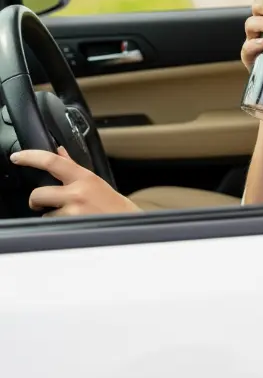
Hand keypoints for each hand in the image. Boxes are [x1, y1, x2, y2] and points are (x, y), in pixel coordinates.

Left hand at [10, 146, 140, 216]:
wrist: (129, 223)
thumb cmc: (111, 203)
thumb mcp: (94, 180)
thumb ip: (73, 166)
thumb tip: (59, 151)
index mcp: (83, 177)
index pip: (52, 161)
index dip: (31, 157)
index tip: (17, 157)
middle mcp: (78, 192)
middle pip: (39, 193)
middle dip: (35, 201)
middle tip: (40, 203)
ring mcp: (75, 211)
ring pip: (45, 214)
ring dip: (50, 216)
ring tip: (67, 216)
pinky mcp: (73, 226)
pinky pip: (53, 226)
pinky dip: (58, 226)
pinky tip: (71, 224)